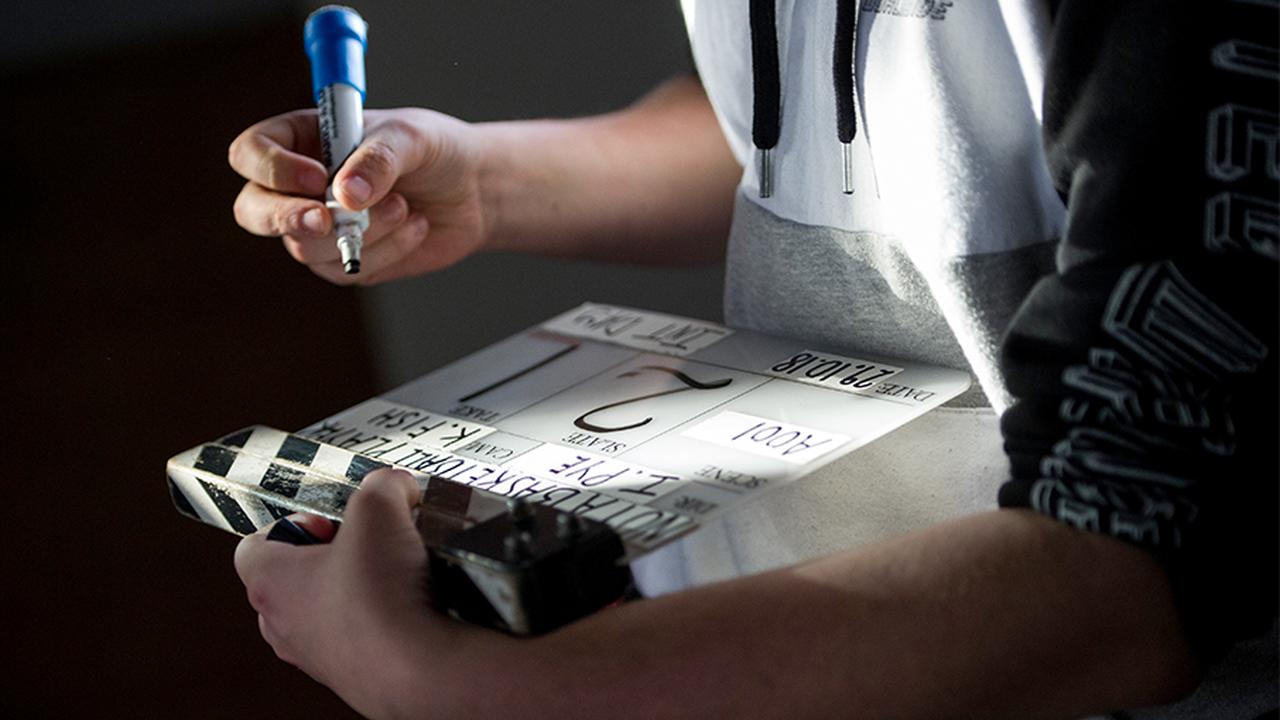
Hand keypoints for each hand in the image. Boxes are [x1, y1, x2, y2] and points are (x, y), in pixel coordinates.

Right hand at [229, 108, 488, 284]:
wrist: (473, 190)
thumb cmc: (435, 149)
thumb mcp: (411, 138)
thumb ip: (378, 159)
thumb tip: (346, 194)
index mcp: (302, 140)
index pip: (251, 154)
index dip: (272, 168)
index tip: (318, 176)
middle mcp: (299, 186)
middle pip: (253, 211)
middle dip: (287, 218)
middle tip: (328, 219)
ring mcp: (319, 228)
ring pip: (306, 246)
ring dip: (361, 231)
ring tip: (405, 206)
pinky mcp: (345, 260)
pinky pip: (346, 268)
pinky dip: (385, 250)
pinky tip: (414, 227)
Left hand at [234, 469, 485, 717]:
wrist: (420, 670)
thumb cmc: (382, 597)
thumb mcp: (380, 508)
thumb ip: (382, 484)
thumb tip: (395, 486)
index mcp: (270, 582)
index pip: (254, 544)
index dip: (295, 522)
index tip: (333, 521)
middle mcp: (284, 626)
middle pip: (295, 578)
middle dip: (333, 556)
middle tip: (368, 545)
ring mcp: (318, 658)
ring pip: (330, 612)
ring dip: (361, 590)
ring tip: (399, 575)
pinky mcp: (355, 677)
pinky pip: (362, 639)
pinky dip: (385, 622)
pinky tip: (415, 608)